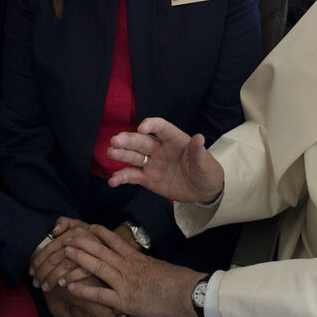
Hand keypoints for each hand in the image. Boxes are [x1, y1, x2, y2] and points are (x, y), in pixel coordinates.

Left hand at [31, 218, 99, 290]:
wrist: (114, 249)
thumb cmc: (90, 237)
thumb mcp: (79, 225)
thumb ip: (65, 222)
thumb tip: (55, 231)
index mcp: (76, 229)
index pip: (51, 247)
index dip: (38, 260)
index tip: (31, 271)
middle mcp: (84, 239)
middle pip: (56, 258)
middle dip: (43, 272)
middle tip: (36, 283)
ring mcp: (92, 253)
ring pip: (65, 267)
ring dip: (53, 278)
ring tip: (45, 287)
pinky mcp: (100, 265)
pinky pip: (80, 274)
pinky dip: (69, 279)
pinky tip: (62, 285)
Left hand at [65, 224, 205, 316]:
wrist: (187, 294)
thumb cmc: (178, 282)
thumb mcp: (158, 268)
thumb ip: (145, 265)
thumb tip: (140, 264)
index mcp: (136, 258)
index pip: (115, 241)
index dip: (100, 233)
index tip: (89, 227)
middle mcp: (127, 266)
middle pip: (101, 250)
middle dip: (83, 242)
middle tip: (68, 236)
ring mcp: (124, 282)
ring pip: (97, 266)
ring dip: (79, 258)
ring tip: (65, 252)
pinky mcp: (124, 300)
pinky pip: (98, 294)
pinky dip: (82, 290)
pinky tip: (69, 286)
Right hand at [106, 117, 223, 202]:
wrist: (203, 190)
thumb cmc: (206, 171)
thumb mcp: (205, 162)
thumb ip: (198, 151)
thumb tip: (199, 138)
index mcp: (174, 139)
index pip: (160, 127)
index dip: (151, 125)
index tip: (142, 128)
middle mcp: (160, 148)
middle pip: (141, 141)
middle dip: (128, 140)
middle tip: (115, 141)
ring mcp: (152, 163)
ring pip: (133, 156)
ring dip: (121, 154)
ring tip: (110, 153)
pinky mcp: (147, 178)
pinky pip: (132, 176)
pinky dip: (121, 177)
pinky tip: (112, 181)